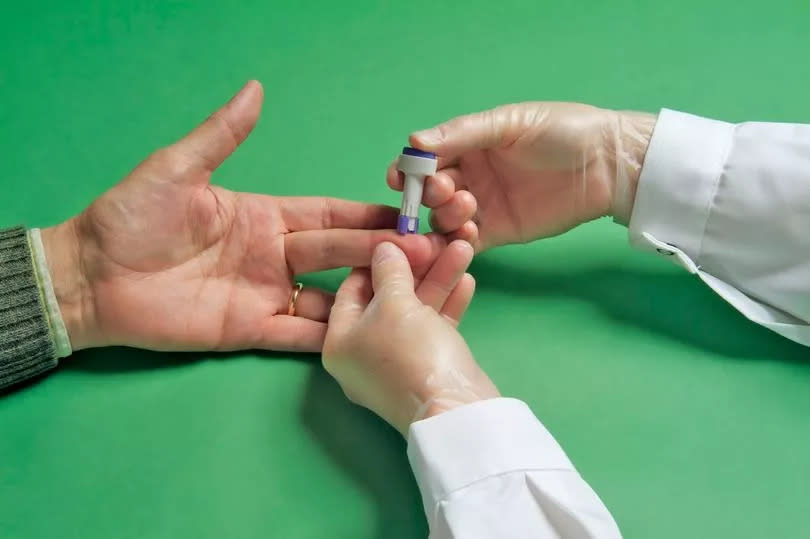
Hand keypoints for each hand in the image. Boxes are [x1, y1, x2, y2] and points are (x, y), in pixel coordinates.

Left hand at [42, 81, 441, 352]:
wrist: (91, 277)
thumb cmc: (132, 218)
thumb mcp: (178, 169)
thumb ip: (222, 135)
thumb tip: (257, 89)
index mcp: (265, 216)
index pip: (328, 213)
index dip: (367, 213)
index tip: (407, 214)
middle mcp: (273, 255)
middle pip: (339, 252)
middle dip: (382, 253)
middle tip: (428, 253)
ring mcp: (265, 295)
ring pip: (329, 295)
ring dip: (368, 296)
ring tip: (413, 296)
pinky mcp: (249, 330)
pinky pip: (299, 333)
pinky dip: (332, 335)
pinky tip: (368, 334)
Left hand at [322, 240, 499, 434]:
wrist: (455, 411)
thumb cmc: (411, 353)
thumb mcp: (395, 303)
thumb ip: (390, 271)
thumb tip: (384, 249)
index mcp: (339, 342)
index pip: (351, 289)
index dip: (374, 259)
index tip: (398, 237)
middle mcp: (363, 354)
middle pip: (388, 298)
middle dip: (416, 266)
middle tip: (437, 239)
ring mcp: (397, 363)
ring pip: (416, 310)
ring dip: (439, 279)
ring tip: (464, 247)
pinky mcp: (428, 369)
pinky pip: (433, 329)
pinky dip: (448, 305)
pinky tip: (468, 281)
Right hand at [387, 103, 655, 250]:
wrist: (607, 165)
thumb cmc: (562, 132)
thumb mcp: (509, 123)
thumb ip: (462, 133)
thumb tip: (413, 141)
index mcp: (467, 144)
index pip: (425, 159)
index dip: (409, 170)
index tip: (401, 178)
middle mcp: (468, 175)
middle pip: (429, 192)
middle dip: (428, 193)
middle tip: (445, 189)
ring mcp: (481, 206)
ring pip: (443, 219)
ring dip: (445, 215)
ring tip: (468, 206)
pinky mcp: (497, 233)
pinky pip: (465, 243)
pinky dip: (459, 241)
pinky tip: (472, 231)